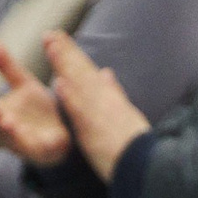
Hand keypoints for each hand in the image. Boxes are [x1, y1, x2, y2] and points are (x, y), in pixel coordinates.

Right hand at [0, 36, 75, 167]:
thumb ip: (5, 65)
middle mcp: (0, 126)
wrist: (64, 134)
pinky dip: (19, 135)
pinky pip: (26, 144)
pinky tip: (15, 124)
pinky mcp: (34, 148)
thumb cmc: (37, 111)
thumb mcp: (23, 84)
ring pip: (2, 131)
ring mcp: (15, 139)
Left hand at [44, 32, 149, 180]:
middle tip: (49, 33)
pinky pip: (81, 113)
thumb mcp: (126, 112)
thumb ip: (114, 91)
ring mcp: (100, 114)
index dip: (73, 54)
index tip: (60, 38)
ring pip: (80, 85)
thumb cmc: (136, 143)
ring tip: (51, 46)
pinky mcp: (96, 131)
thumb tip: (107, 72)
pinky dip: (71, 99)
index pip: (87, 70)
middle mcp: (104, 101)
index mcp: (110, 97)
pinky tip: (59, 85)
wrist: (148, 164)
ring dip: (65, 65)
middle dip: (65, 51)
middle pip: (82, 71)